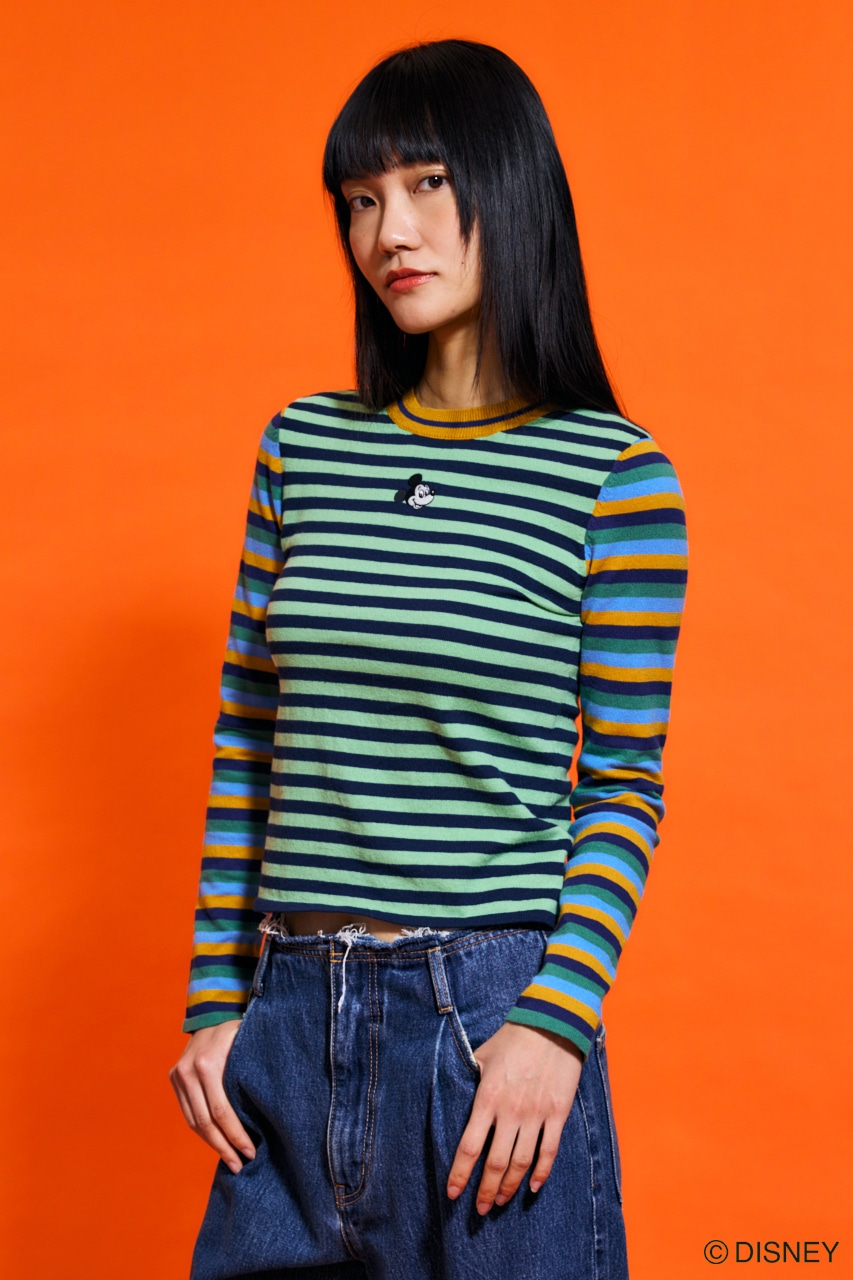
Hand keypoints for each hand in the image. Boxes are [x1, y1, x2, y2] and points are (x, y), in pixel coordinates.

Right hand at [169, 1020, 256, 1173]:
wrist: (214, 1008)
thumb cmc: (241, 1028)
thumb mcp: (250, 1044)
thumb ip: (255, 1073)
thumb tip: (276, 1110)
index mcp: (209, 1063)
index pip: (222, 1112)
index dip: (236, 1136)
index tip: (251, 1152)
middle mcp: (189, 1071)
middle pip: (206, 1122)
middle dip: (224, 1147)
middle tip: (240, 1166)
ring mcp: (178, 1075)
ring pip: (194, 1122)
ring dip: (212, 1144)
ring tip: (230, 1160)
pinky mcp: (174, 1077)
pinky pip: (188, 1113)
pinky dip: (202, 1130)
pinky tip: (217, 1142)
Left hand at [446, 1021, 582, 1213]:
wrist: (553, 1022)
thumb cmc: (514, 1036)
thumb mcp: (482, 1054)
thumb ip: (470, 1080)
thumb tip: (457, 1098)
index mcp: (487, 1097)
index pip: (469, 1146)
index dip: (460, 1174)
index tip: (452, 1193)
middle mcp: (510, 1110)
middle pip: (495, 1163)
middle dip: (485, 1190)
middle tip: (479, 1209)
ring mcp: (536, 1114)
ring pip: (521, 1162)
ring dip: (510, 1186)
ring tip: (501, 1201)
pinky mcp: (558, 1113)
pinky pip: (549, 1151)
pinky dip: (540, 1173)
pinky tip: (532, 1186)